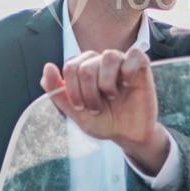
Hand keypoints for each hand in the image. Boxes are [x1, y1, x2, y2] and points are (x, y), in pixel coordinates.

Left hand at [40, 48, 159, 148]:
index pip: (71, 67)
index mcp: (84, 68)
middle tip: (97, 108)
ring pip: (109, 56)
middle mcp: (101, 62)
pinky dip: (128, 70)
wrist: (128, 135)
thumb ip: (58, 91)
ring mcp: (122, 63)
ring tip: (112, 97)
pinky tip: (127, 85)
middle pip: (87, 66)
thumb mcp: (75, 112)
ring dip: (106, 83)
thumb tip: (48, 66)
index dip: (73, 90)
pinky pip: (134, 54)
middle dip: (89, 93)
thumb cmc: (103, 121)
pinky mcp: (141, 67)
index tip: (81, 107)